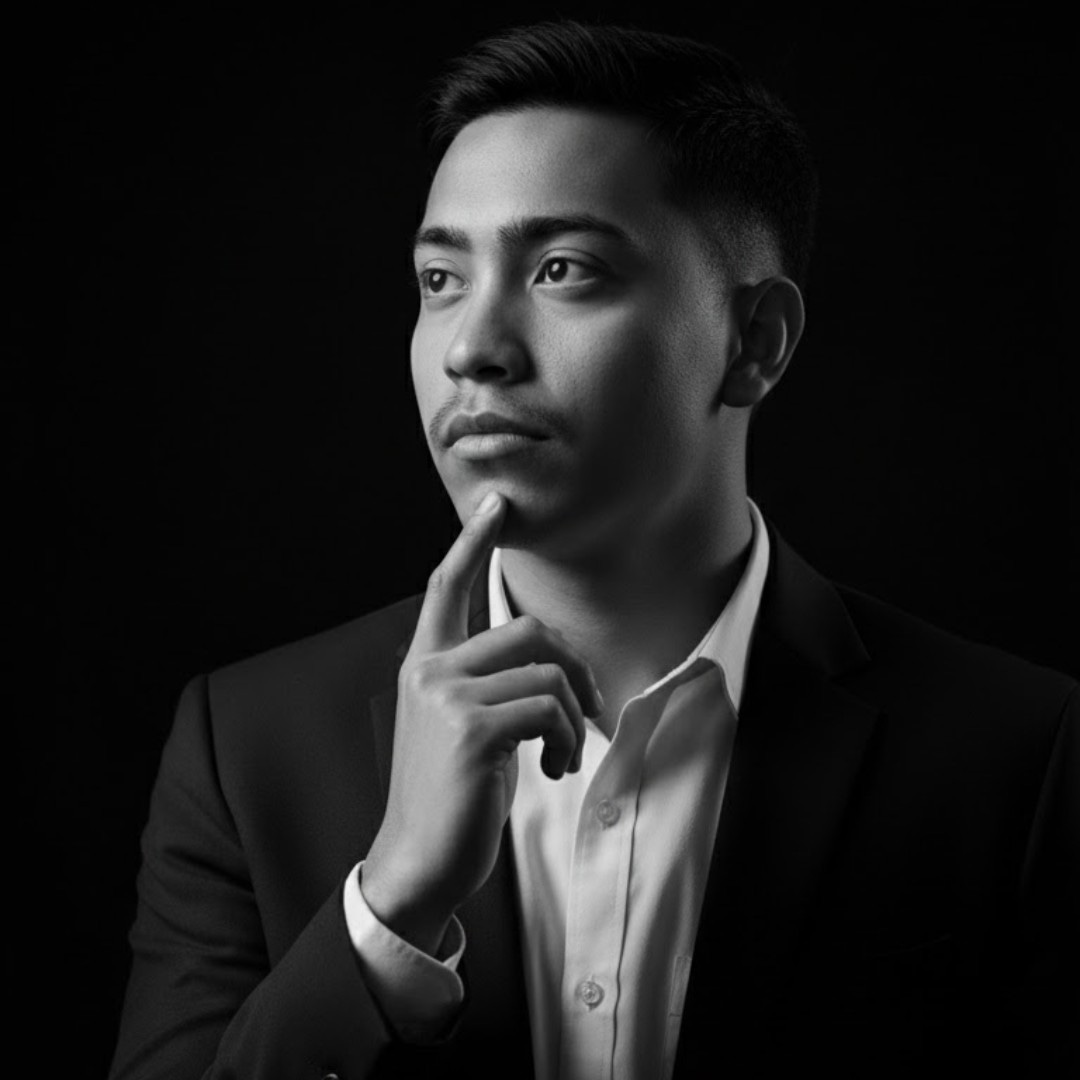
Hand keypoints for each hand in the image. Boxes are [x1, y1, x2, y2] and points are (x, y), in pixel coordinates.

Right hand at [361, 490, 603, 954]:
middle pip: (529, 629)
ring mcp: (448, 697)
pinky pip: (550, 709)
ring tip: (562, 755)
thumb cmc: (450, 794)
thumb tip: (555, 669)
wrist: (418, 860)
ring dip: (574, 718)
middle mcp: (431, 671)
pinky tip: (552, 769)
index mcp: (426, 665)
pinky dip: (568, 740)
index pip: (447, 587)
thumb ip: (490, 685)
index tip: (495, 503)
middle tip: (589, 709)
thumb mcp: (463, 727)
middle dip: (575, 666)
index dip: (472, 541)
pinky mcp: (472, 729)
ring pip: (548, 672)